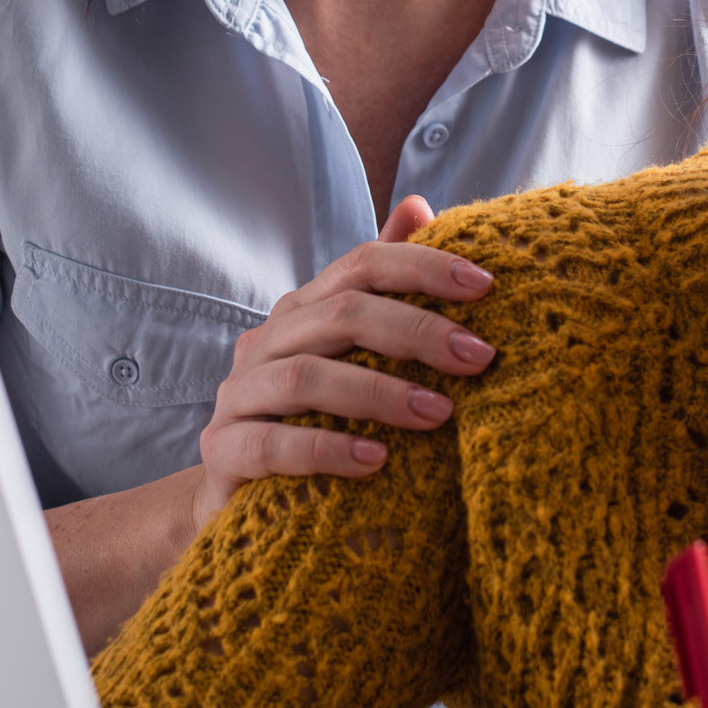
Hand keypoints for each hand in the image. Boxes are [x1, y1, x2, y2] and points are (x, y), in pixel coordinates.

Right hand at [191, 196, 496, 526]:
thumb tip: (419, 205)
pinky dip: (328, 450)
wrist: (243, 502)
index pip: (361, 265)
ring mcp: (238, 396)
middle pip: (340, 315)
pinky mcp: (222, 451)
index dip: (422, 265)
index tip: (485, 286)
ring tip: (440, 413)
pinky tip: (378, 462)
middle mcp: (265, 342)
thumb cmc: (316, 420)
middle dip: (417, 330)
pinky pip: (273, 445)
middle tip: (480, 356)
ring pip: (305, 377)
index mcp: (302, 311)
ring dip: (379, 392)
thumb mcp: (354, 355)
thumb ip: (382, 288)